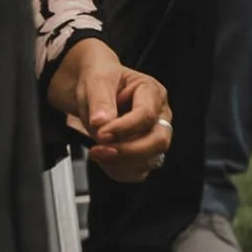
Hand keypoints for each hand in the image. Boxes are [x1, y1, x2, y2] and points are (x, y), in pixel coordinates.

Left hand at [46, 40, 173, 186]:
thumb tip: (102, 122)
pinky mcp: (143, 153)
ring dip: (120, 163)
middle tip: (99, 150)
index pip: (146, 116)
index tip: (100, 133)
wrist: (92, 89)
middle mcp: (159, 116)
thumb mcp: (96, 81)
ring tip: (96, 152)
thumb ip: (100, 100)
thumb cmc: (100, 80)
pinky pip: (138, 171)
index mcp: (152, 92)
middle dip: (127, 151)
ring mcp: (153, 136)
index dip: (123, 128)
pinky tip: (104, 160)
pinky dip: (119, 171)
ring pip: (150, 160)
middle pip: (158, 141)